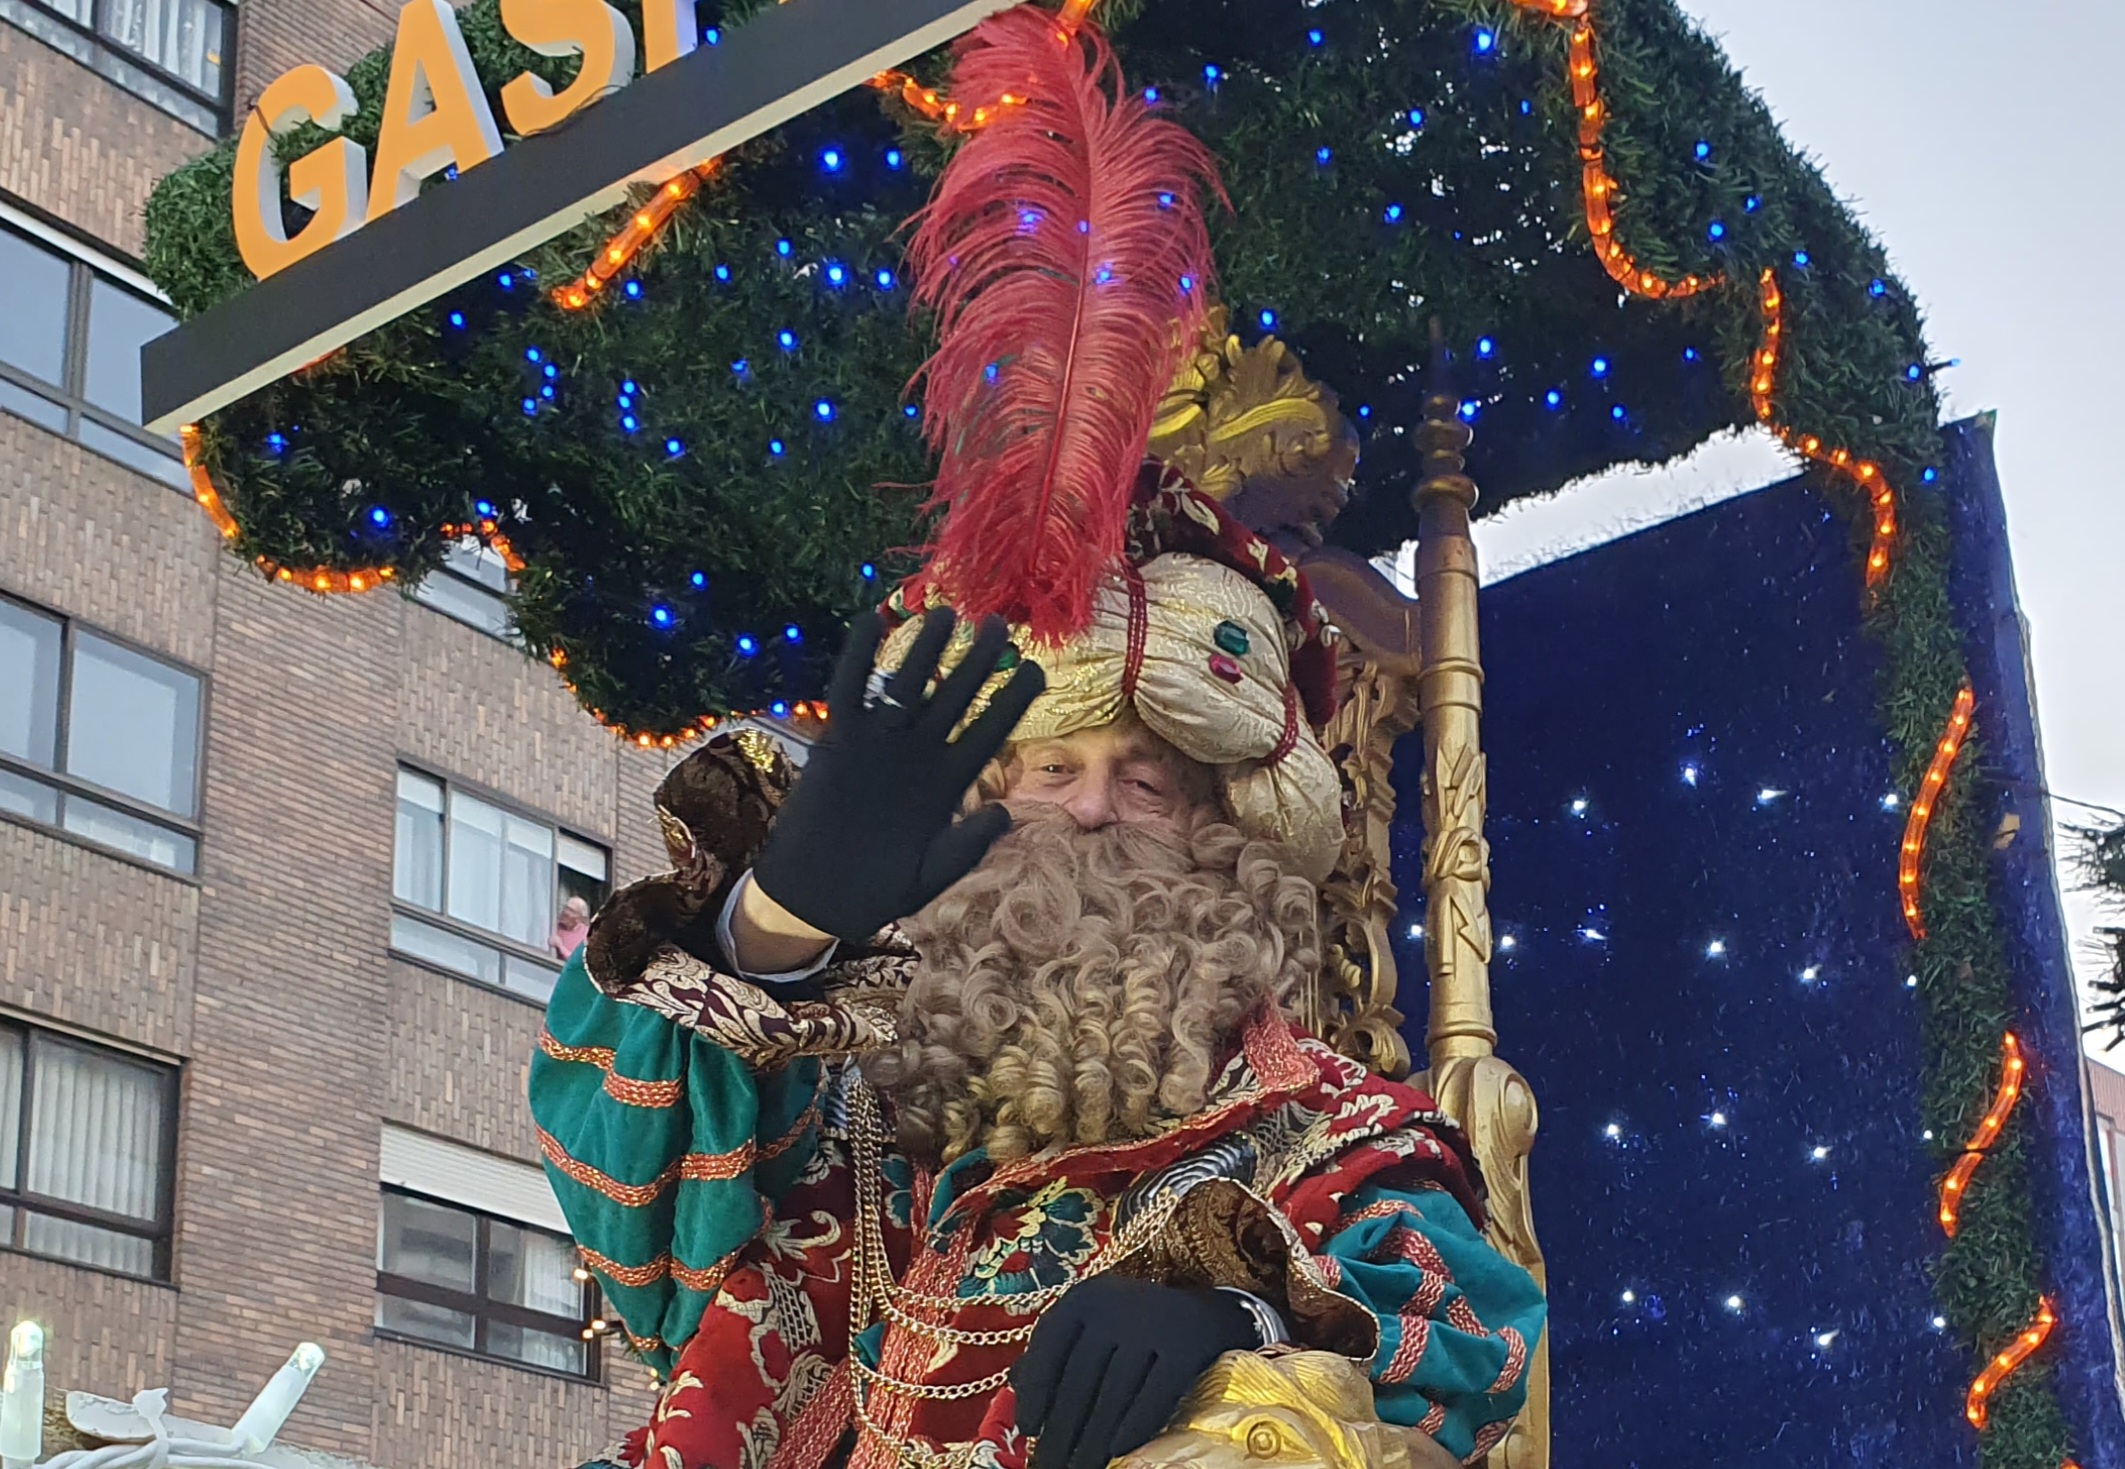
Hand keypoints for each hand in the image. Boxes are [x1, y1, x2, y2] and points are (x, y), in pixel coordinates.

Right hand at [750, 608, 1043, 942]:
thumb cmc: (879, 888)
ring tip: (945, 613)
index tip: (1037, 671)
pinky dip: (858, 658)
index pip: (989, 732)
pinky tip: (870, 620)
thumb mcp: (930, 875)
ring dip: (925, 651)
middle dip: (977, 662)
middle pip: (955, 697)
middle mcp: (919, 754)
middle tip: (998, 623)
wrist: (820, 895)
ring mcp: (880, 745)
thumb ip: (966, 846)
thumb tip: (1005, 814)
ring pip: (908, 686)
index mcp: (949, 782)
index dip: (1012, 702)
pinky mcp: (840, 743)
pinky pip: (849, 691)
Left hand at [1012, 1276, 1260, 1468]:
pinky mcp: (1187, 1348)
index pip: (1050, 1345)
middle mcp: (1116, 1306)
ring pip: (1113, 1394)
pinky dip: (1134, 1426)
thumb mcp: (1095, 1325)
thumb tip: (1014, 1385)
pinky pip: (1154, 1396)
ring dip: (1093, 1440)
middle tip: (1050, 1466)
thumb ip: (1056, 1350)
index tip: (1028, 1429)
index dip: (1036, 1390)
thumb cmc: (1138, 1326)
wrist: (1210, 1314)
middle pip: (1079, 1379)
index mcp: (1086, 1298)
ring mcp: (1153, 1325)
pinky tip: (1119, 1451)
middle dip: (1062, 1431)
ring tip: (1081, 1468)